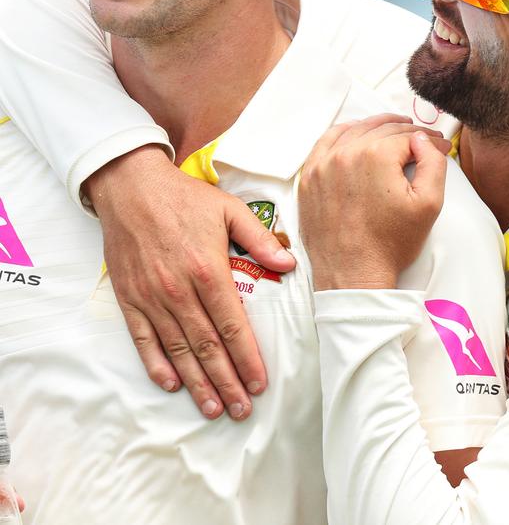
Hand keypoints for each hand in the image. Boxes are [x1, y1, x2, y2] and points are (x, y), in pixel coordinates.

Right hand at [84, 146, 295, 419]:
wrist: (131, 187)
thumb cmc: (184, 198)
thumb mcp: (229, 210)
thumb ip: (260, 239)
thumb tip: (289, 266)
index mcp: (208, 270)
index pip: (233, 326)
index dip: (248, 358)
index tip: (260, 384)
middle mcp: (179, 291)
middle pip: (207, 347)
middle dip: (227, 382)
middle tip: (242, 410)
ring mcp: (151, 297)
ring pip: (178, 350)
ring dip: (197, 383)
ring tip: (214, 408)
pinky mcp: (129, 298)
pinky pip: (143, 339)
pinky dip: (157, 365)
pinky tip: (172, 384)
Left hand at [299, 114, 448, 290]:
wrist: (353, 274)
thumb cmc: (391, 243)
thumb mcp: (429, 204)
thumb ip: (433, 163)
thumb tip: (424, 139)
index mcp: (376, 156)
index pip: (409, 136)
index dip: (429, 141)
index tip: (440, 146)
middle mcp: (346, 153)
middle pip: (383, 130)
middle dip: (407, 132)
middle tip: (423, 139)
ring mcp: (323, 164)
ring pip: (355, 131)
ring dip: (377, 127)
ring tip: (394, 130)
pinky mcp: (310, 177)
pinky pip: (326, 142)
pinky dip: (344, 133)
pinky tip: (356, 133)